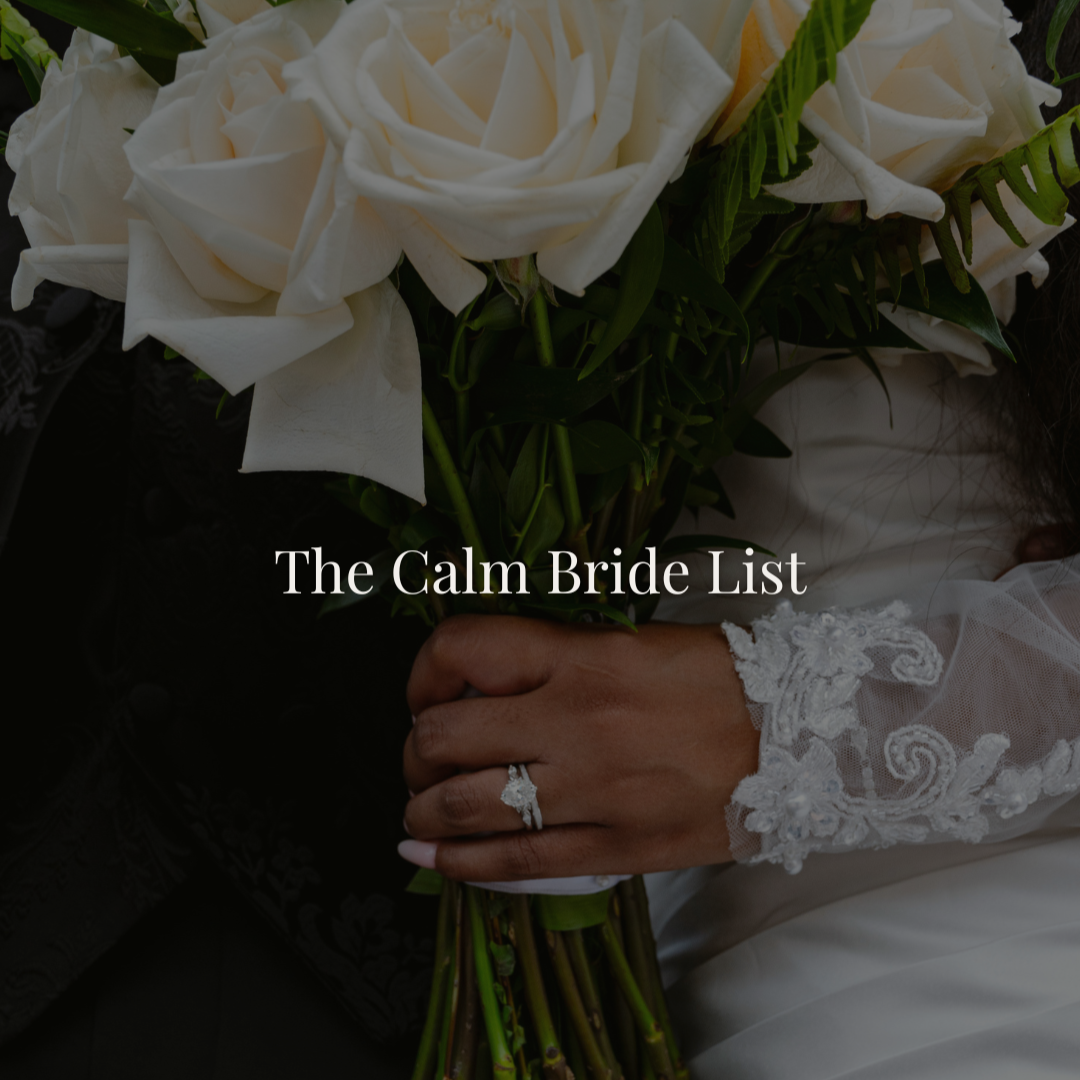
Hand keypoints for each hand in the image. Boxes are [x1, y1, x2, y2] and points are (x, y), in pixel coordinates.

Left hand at [401, 616, 758, 881]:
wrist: (804, 738)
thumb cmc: (719, 680)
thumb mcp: (633, 641)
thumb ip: (555, 658)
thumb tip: (482, 684)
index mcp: (582, 655)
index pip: (463, 649)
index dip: (422, 670)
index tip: (424, 690)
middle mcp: (575, 719)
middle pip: (444, 736)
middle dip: (416, 751)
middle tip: (424, 757)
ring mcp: (593, 790)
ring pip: (465, 806)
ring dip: (423, 810)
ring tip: (418, 812)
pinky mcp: (616, 849)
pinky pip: (516, 862)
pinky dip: (459, 865)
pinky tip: (432, 860)